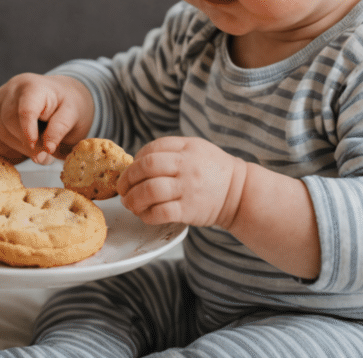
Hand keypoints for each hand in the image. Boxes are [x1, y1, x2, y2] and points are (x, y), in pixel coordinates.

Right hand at [0, 73, 93, 163]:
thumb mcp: (73, 115)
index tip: (44, 149)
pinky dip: (4, 150)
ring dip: (16, 148)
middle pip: (8, 121)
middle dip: (26, 143)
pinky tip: (20, 150)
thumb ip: (60, 131)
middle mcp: (11, 89)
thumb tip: (46, 149)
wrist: (54, 98)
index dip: (31, 133)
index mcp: (34, 85)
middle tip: (44, 153)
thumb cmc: (64, 107)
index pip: (25, 110)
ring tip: (34, 151)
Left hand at [117, 137, 246, 228]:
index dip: (135, 160)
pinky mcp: (189, 210)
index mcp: (187, 148)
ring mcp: (188, 188)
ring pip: (150, 191)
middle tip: (122, 189)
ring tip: (130, 204)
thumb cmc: (213, 171)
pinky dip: (147, 215)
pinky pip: (161, 213)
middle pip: (146, 167)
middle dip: (127, 179)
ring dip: (133, 200)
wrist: (240, 192)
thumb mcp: (196, 149)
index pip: (152, 149)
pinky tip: (145, 215)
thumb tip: (137, 161)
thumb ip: (171, 150)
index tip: (132, 170)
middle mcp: (186, 166)